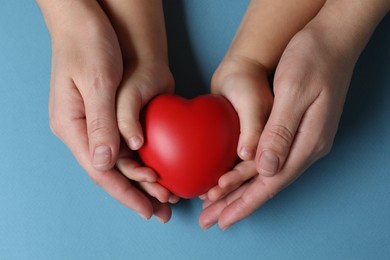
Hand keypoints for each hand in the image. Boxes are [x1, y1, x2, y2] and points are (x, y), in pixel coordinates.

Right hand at [42, 1, 173, 221]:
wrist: (85, 19)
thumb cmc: (88, 44)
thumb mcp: (96, 81)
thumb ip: (100, 123)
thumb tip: (104, 163)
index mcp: (72, 125)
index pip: (100, 170)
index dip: (126, 193)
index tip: (148, 210)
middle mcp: (79, 129)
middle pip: (109, 172)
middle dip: (136, 194)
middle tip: (162, 211)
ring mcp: (91, 123)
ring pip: (117, 162)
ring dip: (140, 180)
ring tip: (165, 196)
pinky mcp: (103, 115)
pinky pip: (121, 146)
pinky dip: (139, 160)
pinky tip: (155, 169)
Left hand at [199, 23, 354, 229]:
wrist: (331, 38)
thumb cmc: (313, 58)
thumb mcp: (295, 91)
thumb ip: (281, 132)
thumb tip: (266, 169)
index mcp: (307, 141)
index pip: (270, 182)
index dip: (245, 202)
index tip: (222, 218)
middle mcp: (306, 146)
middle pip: (266, 185)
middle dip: (237, 204)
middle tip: (210, 219)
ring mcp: (302, 139)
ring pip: (265, 175)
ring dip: (239, 192)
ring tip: (215, 205)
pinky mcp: (294, 130)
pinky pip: (268, 160)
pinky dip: (247, 173)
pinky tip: (235, 178)